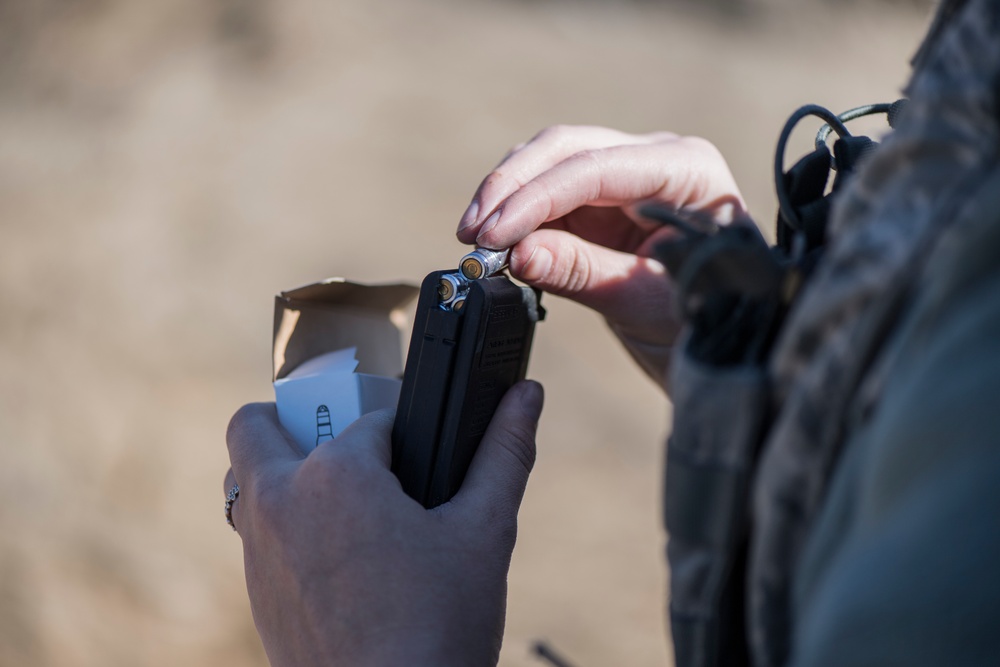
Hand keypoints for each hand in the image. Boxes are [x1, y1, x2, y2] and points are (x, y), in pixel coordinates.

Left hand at [224, 381, 543, 666]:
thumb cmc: (439, 626)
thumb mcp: (484, 532)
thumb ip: (505, 454)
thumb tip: (528, 395)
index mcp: (337, 474)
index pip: (372, 421)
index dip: (405, 438)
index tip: (424, 467)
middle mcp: (281, 500)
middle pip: (258, 423)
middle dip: (295, 417)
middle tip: (352, 452)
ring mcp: (259, 549)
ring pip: (248, 478)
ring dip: (284, 469)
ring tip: (347, 500)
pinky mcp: (257, 593)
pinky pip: (257, 532)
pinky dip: (287, 524)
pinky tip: (341, 555)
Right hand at [457, 125, 747, 390]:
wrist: (717, 341)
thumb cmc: (701, 318)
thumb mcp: (642, 301)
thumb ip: (581, 271)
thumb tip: (516, 253)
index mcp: (686, 170)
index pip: (596, 168)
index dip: (536, 198)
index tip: (493, 234)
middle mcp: (654, 159)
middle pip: (565, 149)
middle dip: (511, 188)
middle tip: (472, 233)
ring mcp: (625, 174)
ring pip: (548, 162)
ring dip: (506, 196)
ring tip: (475, 241)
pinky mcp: (600, 199)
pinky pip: (547, 193)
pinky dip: (516, 214)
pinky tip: (494, 241)